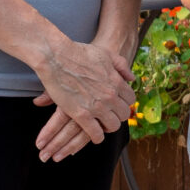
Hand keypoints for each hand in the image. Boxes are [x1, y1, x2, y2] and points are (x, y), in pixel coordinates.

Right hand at [28, 35, 132, 157]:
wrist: (57, 57)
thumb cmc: (79, 53)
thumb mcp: (106, 54)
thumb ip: (121, 65)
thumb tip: (131, 78)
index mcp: (117, 82)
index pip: (130, 99)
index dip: (124, 103)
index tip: (117, 104)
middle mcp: (110, 96)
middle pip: (123, 114)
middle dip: (118, 115)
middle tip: (110, 115)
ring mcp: (97, 106)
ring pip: (113, 126)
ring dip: (108, 127)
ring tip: (102, 125)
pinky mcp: (82, 115)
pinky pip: (95, 133)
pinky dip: (97, 137)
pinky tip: (94, 135)